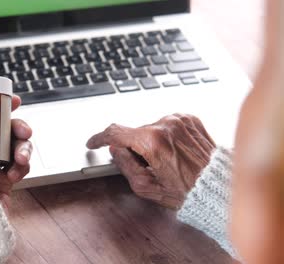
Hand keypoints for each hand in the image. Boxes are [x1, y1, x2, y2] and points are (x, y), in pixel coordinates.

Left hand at [0, 96, 32, 207]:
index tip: (12, 102)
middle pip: (2, 130)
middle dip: (16, 130)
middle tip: (25, 132)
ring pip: (14, 145)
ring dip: (21, 150)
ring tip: (20, 160)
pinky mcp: (5, 178)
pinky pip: (19, 163)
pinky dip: (21, 167)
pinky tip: (15, 174)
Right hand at [86, 114, 215, 208]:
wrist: (220, 187)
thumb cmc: (188, 192)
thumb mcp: (148, 188)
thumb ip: (126, 166)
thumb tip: (116, 151)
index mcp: (153, 142)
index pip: (115, 132)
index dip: (100, 138)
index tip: (94, 142)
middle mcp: (166, 125)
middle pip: (135, 132)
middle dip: (133, 146)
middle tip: (145, 165)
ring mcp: (180, 120)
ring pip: (150, 127)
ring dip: (150, 140)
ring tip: (166, 160)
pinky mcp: (190, 119)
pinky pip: (167, 124)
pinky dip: (165, 136)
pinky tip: (174, 151)